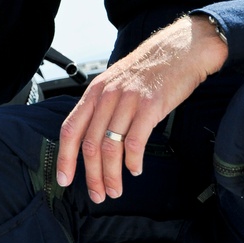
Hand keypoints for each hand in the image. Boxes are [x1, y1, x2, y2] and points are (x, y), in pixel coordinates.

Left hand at [55, 15, 227, 202]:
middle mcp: (107, 95)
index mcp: (95, 91)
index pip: (70, 128)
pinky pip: (134, 141)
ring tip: (115, 189)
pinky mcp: (149, 106)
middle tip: (97, 193)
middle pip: (89, 144)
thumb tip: (93, 138)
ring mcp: (127, 100)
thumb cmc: (150, 68)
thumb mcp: (117, 82)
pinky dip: (132, 161)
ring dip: (111, 174)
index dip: (65, 157)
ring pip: (109, 146)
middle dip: (91, 175)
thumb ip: (104, 106)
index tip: (64, 178)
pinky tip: (135, 169)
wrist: (179, 49)